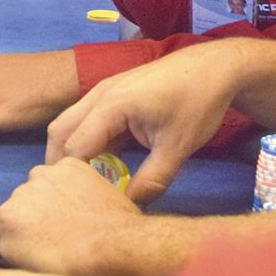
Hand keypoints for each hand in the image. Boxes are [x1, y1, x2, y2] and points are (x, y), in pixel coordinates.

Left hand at [0, 159, 146, 275]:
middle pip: (25, 203)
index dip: (50, 212)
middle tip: (52, 245)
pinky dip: (5, 255)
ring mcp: (17, 199)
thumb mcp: (108, 196)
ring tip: (43, 257)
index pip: (45, 187)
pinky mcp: (4, 225)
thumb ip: (84, 196)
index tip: (61, 228)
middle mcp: (37, 175)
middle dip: (33, 222)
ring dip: (19, 238)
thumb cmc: (121, 230)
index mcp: (65, 166)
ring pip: (8, 223)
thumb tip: (81, 212)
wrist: (112, 246)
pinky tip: (27, 264)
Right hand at [45, 41, 245, 203]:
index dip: (74, 177)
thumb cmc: (198, 103)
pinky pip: (88, 120)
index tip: (83, 203)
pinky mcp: (114, 94)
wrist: (216, 67)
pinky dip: (88, 143)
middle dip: (61, 164)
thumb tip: (129, 208)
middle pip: (60, 132)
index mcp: (111, 105)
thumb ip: (152, 180)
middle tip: (73, 196)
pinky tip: (104, 165)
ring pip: (70, 124)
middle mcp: (99, 95)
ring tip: (85, 184)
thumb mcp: (178, 147)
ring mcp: (104, 91)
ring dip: (73, 152)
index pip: (74, 147)